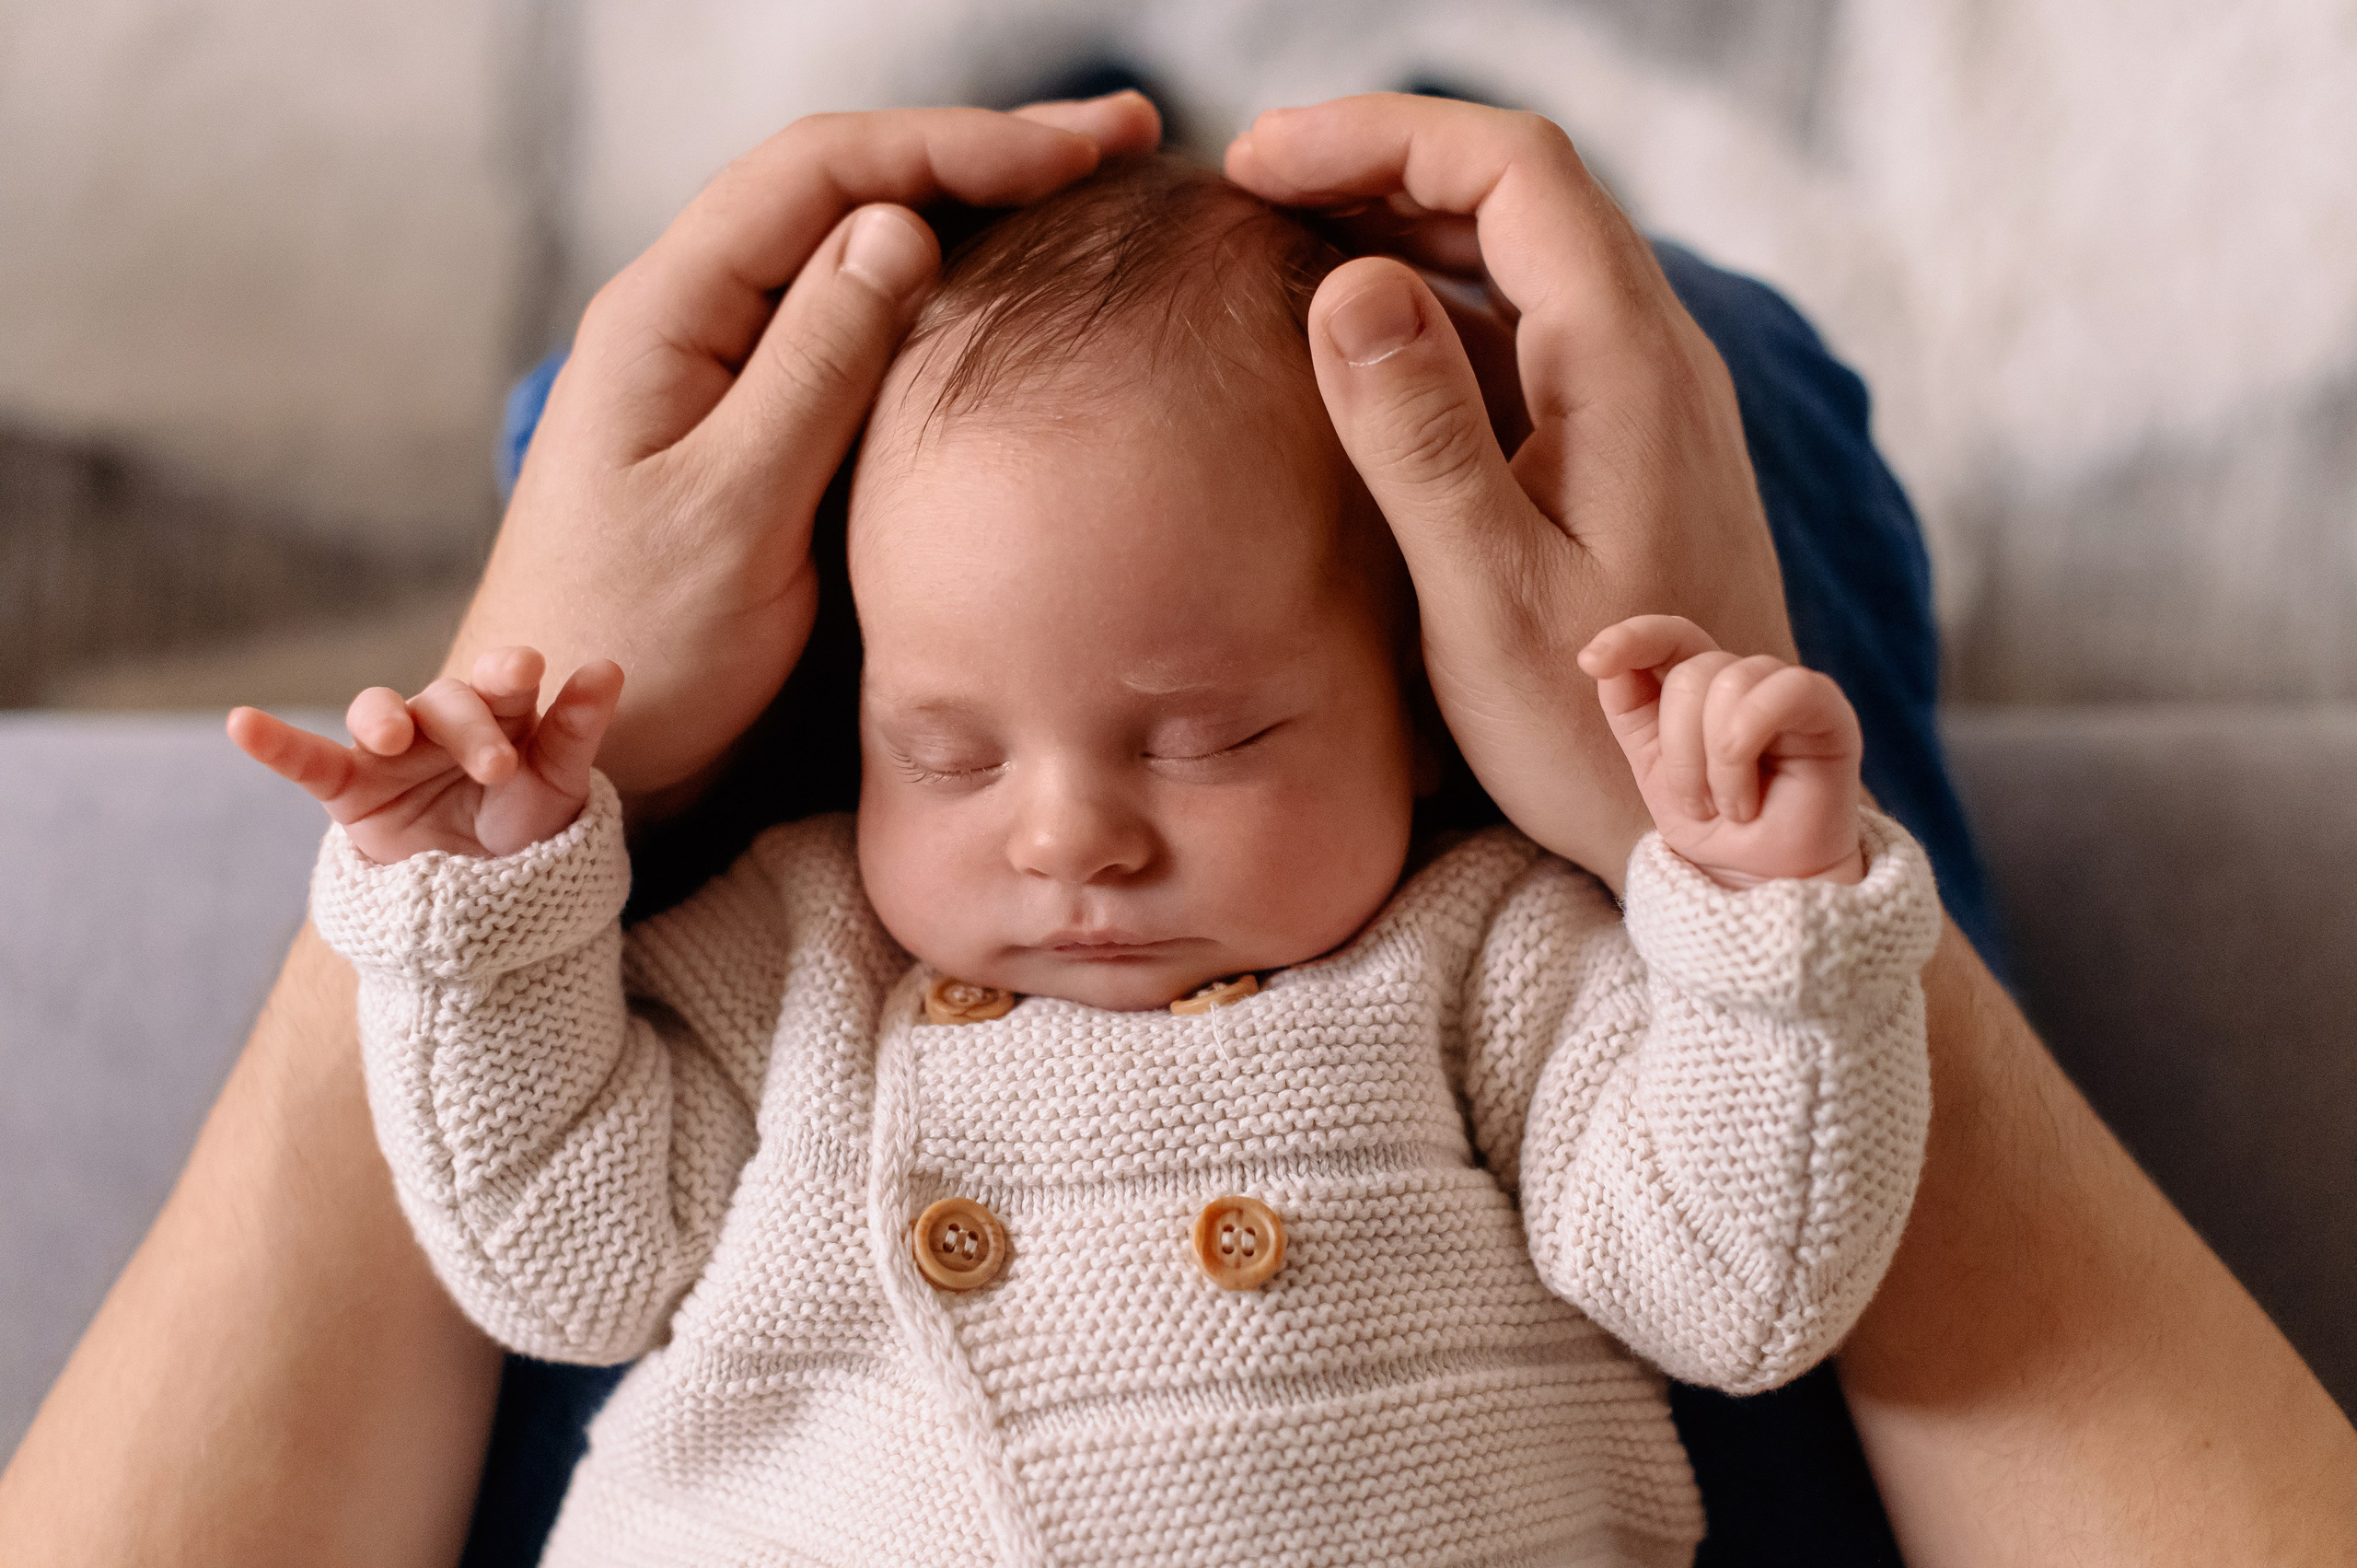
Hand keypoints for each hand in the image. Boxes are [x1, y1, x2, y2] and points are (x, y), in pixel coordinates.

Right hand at [227, 648, 622, 863]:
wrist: (491, 904)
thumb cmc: (529, 830)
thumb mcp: (561, 786)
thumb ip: (576, 730)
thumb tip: (609, 666)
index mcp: (500, 712)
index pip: (502, 679)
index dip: (509, 672)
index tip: (527, 672)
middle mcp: (442, 722)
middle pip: (446, 699)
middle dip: (470, 727)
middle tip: (497, 768)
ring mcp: (391, 752)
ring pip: (376, 710)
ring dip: (382, 715)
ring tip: (391, 736)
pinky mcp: (350, 790)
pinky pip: (308, 761)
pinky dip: (274, 742)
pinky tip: (241, 723)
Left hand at [451, 93, 1158, 821]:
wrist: (572, 758)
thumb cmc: (632, 648)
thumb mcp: (732, 511)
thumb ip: (815, 369)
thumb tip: (899, 229)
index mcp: (667, 314)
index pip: (823, 170)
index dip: (957, 143)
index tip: (1078, 151)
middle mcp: (692, 318)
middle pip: (846, 187)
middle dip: (982, 154)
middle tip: (1119, 141)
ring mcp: (724, 370)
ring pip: (856, 251)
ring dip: (970, 213)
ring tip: (1085, 196)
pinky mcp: (757, 428)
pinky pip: (854, 330)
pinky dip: (941, 298)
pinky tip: (1009, 301)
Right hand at [1225, 94, 1793, 888]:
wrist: (1710, 816)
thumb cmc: (1596, 729)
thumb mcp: (1486, 594)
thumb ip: (1419, 438)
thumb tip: (1344, 285)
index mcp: (1627, 366)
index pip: (1512, 170)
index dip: (1381, 137)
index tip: (1259, 163)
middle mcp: (1654, 356)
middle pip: (1521, 190)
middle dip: (1383, 164)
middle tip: (1251, 188)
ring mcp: (1647, 397)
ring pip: (1526, 253)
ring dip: (1407, 227)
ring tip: (1285, 242)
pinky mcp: (1628, 444)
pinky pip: (1530, 326)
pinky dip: (1438, 302)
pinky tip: (1361, 340)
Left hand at [1580, 615, 1862, 885]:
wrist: (1761, 883)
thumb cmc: (1713, 825)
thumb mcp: (1651, 766)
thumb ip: (1629, 707)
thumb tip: (1599, 657)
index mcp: (1701, 687)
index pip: (1670, 636)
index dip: (1631, 637)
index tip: (1591, 660)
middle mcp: (1744, 679)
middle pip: (1691, 673)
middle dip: (1679, 751)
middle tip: (1698, 805)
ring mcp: (1787, 690)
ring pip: (1728, 683)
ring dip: (1714, 766)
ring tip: (1730, 810)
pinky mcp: (1828, 710)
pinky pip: (1785, 690)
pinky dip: (1747, 746)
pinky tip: (1750, 802)